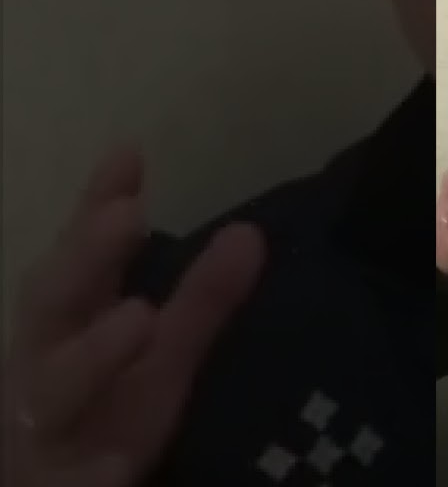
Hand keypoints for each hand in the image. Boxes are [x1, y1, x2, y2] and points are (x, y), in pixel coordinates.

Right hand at [1, 149, 264, 486]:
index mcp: (70, 328)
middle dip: (83, 260)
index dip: (97, 204)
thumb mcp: (161, 360)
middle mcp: (42, 369)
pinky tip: (116, 464)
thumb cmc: (103, 418)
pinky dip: (88, 475)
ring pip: (51, 393)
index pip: (82, 257)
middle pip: (50, 307)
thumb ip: (202, 301)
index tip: (129, 152)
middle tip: (124, 212)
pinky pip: (67, 484)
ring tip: (137, 317)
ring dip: (91, 356)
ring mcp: (39, 432)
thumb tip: (249, 233)